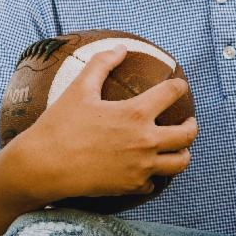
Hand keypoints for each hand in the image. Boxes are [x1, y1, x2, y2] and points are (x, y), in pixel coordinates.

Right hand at [18, 44, 196, 202]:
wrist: (43, 167)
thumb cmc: (59, 125)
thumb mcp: (79, 89)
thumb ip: (101, 64)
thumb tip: (120, 48)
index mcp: (136, 113)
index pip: (172, 93)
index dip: (179, 86)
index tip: (179, 85)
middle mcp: (145, 141)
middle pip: (188, 134)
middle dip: (192, 125)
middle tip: (188, 121)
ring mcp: (141, 167)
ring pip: (180, 162)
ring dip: (182, 153)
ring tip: (178, 149)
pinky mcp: (131, 187)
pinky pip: (153, 183)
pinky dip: (153, 176)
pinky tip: (146, 170)